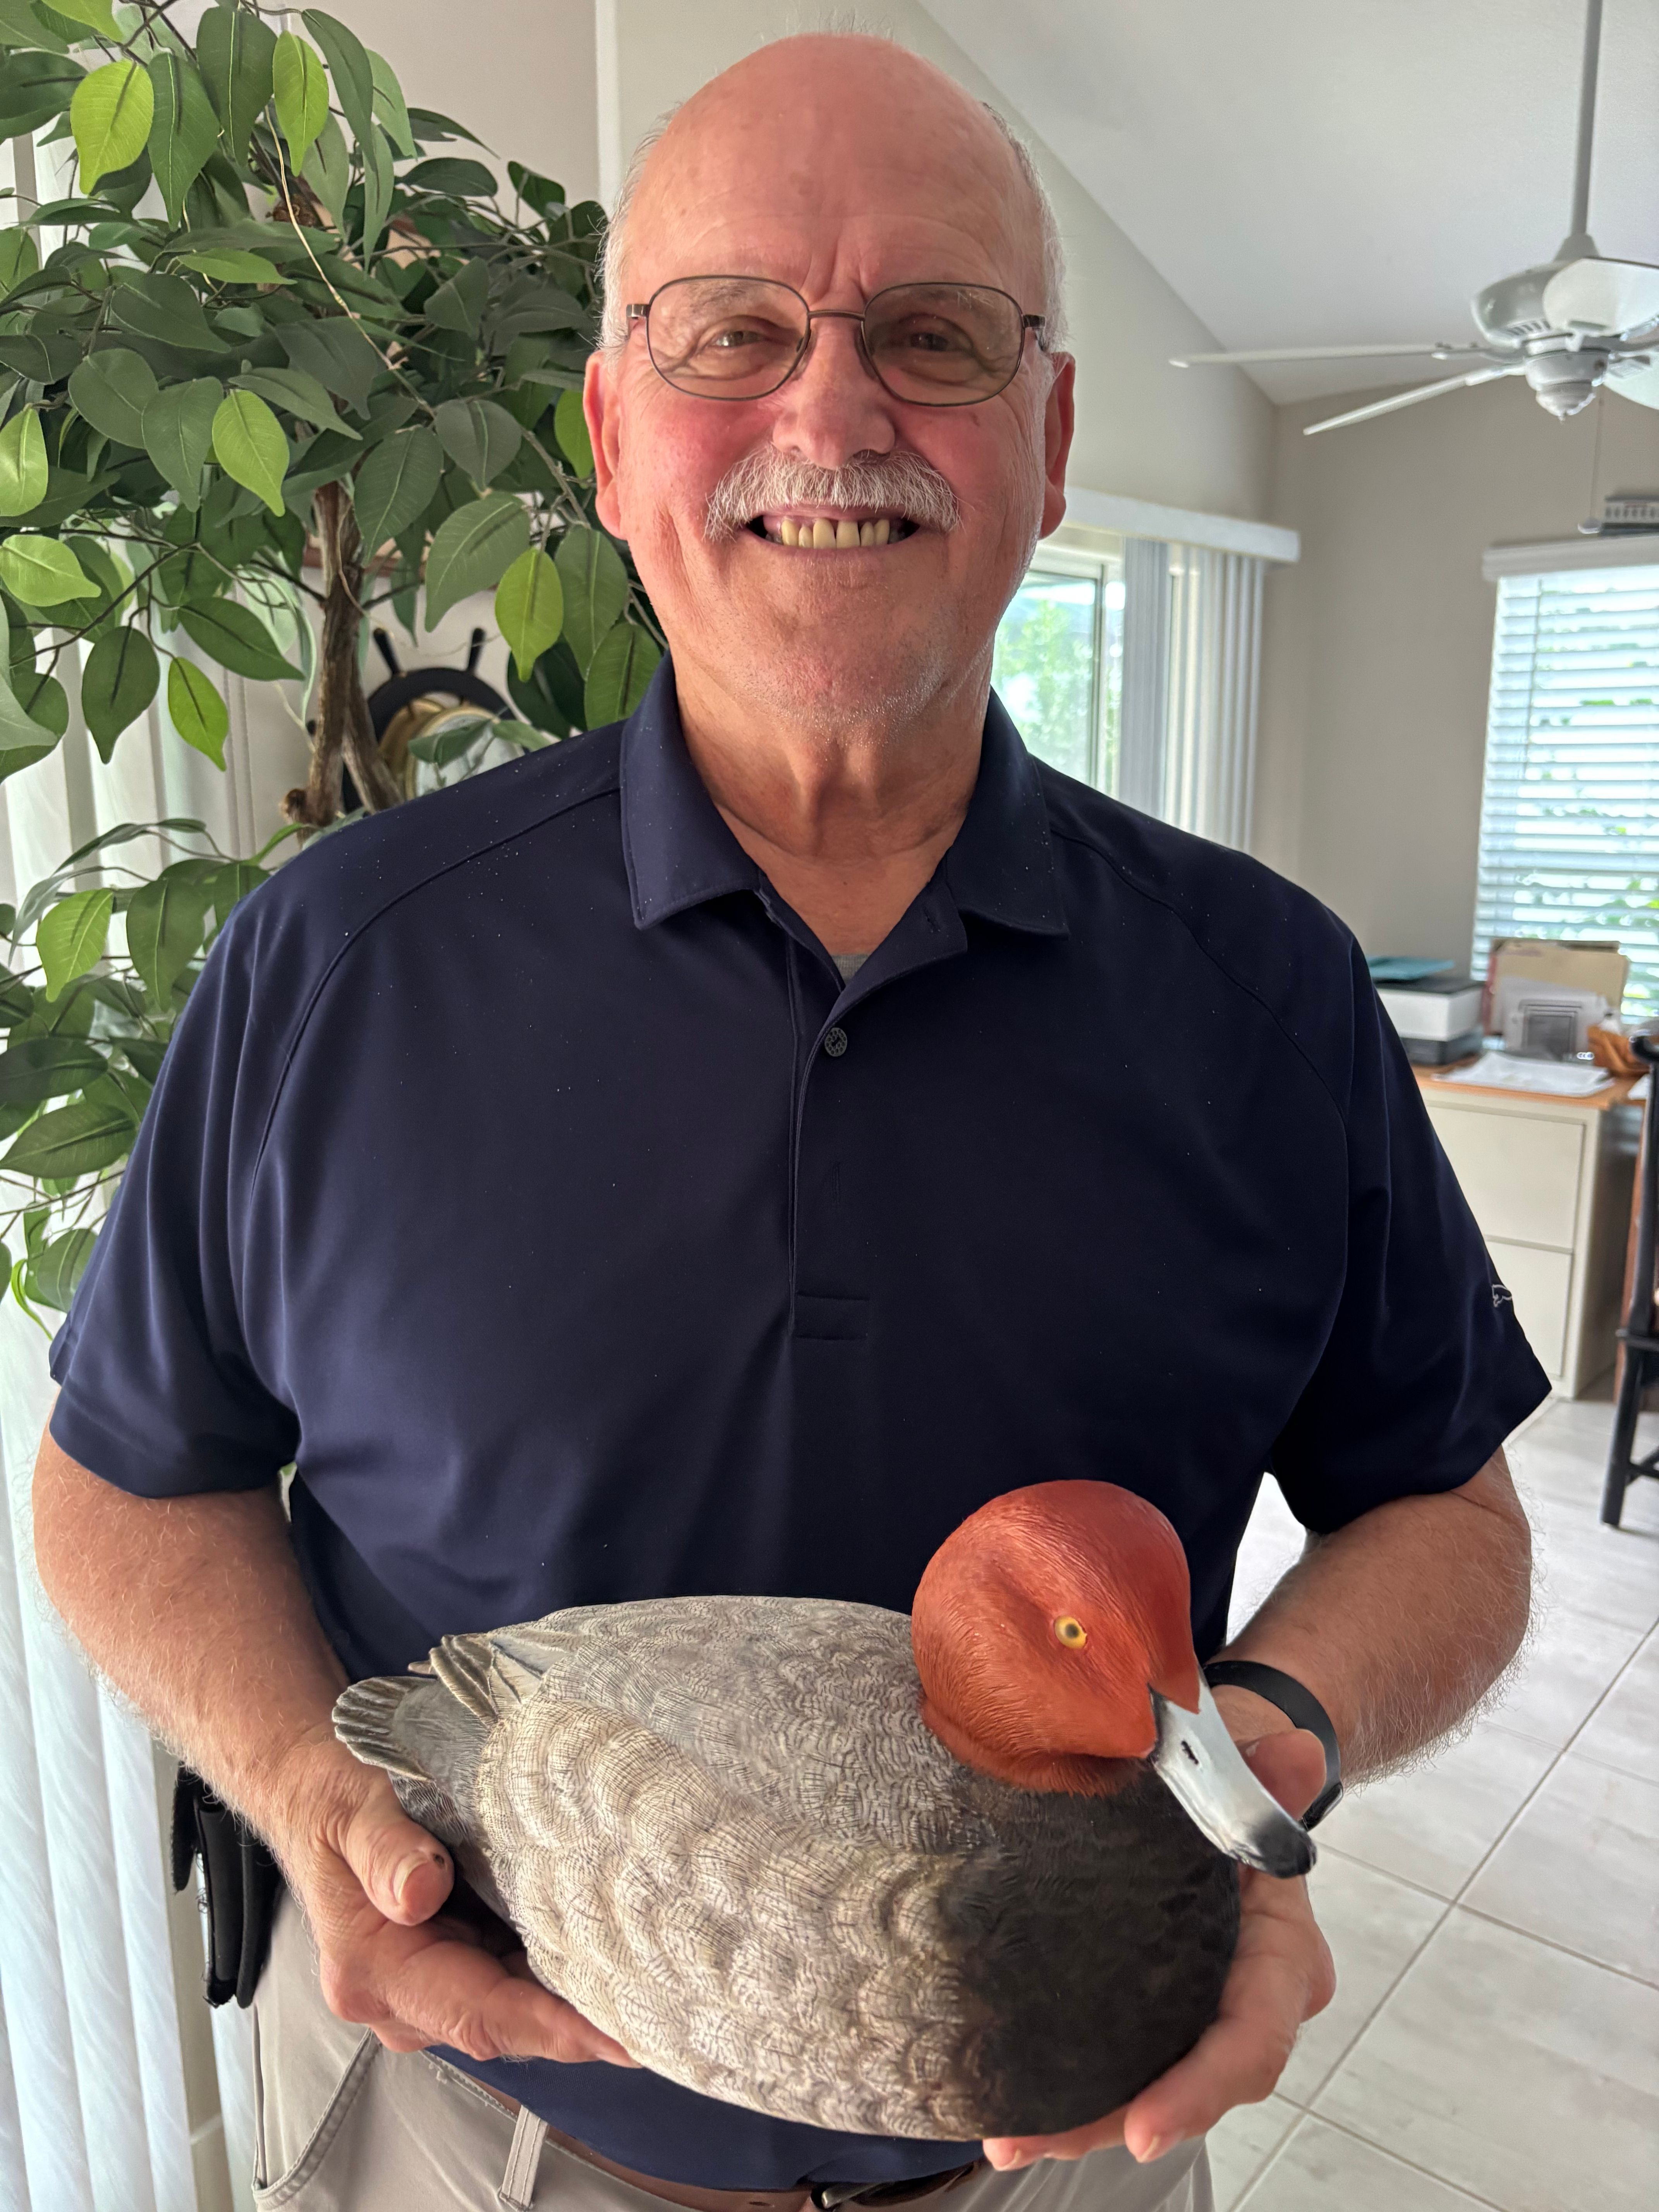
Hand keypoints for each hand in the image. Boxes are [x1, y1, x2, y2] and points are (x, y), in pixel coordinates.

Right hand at [269, 1733, 635, 2066]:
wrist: (322, 1794)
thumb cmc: (337, 1802)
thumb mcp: (353, 1811)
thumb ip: (385, 1851)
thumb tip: (418, 1891)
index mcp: (378, 1973)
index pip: (478, 2016)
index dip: (550, 2028)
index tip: (616, 2035)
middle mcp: (407, 1997)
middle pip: (509, 2023)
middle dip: (583, 2024)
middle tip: (663, 2014)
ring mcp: (435, 1983)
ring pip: (520, 2005)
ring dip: (581, 2001)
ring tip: (658, 1990)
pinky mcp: (459, 1962)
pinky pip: (518, 1978)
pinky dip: (563, 1970)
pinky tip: (613, 1953)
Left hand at [982, 1727, 1332, 2170]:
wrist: (1217, 1771)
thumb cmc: (1227, 1774)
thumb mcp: (1240, 1767)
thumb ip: (1267, 1773)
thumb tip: (1295, 1756)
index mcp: (1281, 1952)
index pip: (1252, 2037)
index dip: (1202, 2088)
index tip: (1143, 2129)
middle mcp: (1247, 1996)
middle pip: (1193, 2082)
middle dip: (1115, 2121)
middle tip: (1029, 2139)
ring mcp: (1200, 2006)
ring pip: (1153, 2084)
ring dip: (1082, 2119)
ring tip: (1003, 2136)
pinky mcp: (1156, 2003)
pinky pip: (1126, 2056)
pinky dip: (1076, 2084)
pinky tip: (1010, 2105)